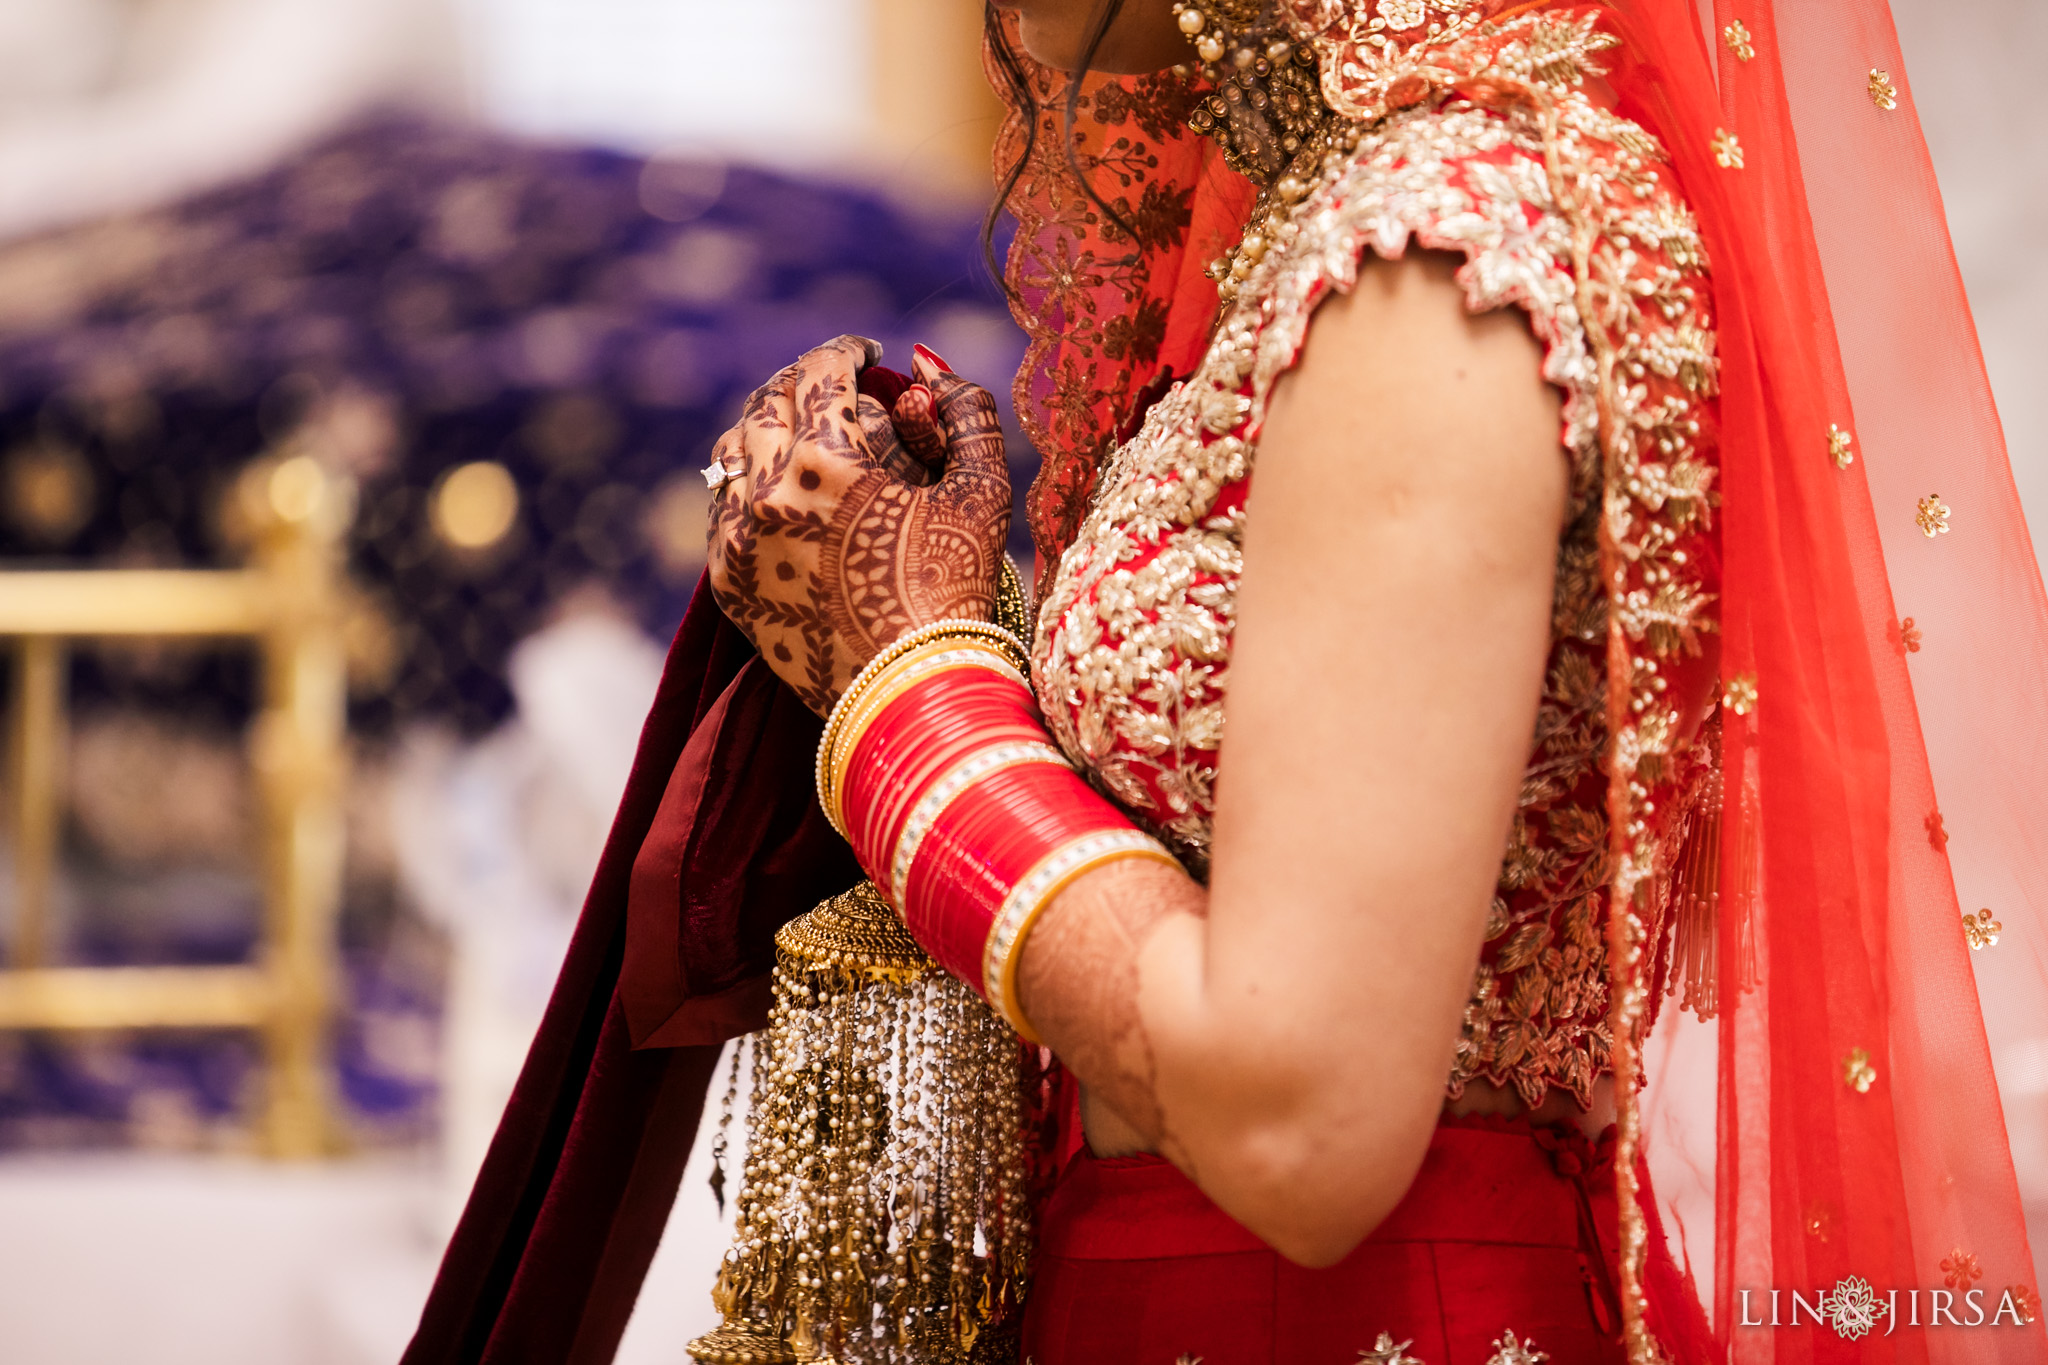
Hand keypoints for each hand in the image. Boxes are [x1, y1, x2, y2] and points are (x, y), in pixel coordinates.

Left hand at [705, 336, 1011, 714]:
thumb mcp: (982, 493)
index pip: (821, 371)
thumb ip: (966, 416)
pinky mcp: (728, 585)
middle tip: (830, 383)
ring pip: (732, 453)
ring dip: (765, 428)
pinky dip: (747, 486)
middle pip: (767, 403)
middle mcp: (767, 494)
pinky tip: (779, 491)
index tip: (865, 352)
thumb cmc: (957, 594)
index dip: (847, 351)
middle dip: (801, 383)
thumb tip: (934, 368)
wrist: (912, 698)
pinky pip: (721, 511)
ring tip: (799, 431)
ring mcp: (736, 542)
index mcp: (826, 462)